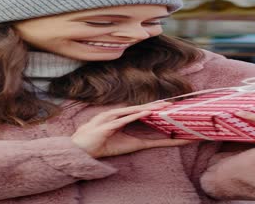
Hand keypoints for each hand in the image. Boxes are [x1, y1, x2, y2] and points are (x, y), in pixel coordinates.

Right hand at [71, 102, 192, 157]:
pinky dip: (134, 115)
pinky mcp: (106, 126)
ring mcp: (111, 119)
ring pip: (133, 111)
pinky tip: (145, 112)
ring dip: (148, 108)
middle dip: (156, 106)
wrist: (81, 149)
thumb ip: (140, 141)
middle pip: (140, 109)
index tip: (172, 108)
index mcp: (121, 119)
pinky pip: (123, 119)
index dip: (156, 109)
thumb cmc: (101, 144)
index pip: (142, 112)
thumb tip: (158, 142)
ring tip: (162, 106)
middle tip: (173, 104)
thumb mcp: (126, 143)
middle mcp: (117, 116)